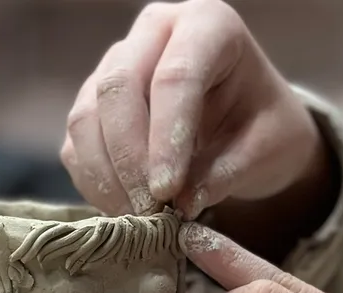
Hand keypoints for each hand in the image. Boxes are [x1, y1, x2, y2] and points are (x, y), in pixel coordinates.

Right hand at [60, 0, 327, 219]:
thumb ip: (227, 173)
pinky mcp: (93, 103)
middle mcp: (154, 33)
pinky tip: (126, 210)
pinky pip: (77, 144)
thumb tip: (181, 204)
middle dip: (130, 158)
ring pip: (87, 117)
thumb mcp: (266, 150)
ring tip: (141, 218)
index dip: (166, 137)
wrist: (247, 126)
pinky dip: (96, 183)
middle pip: (118, 87)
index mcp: (208, 25)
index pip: (175, 76)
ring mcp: (115, 65)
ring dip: (108, 176)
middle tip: (151, 210)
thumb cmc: (264, 127)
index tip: (168, 192)